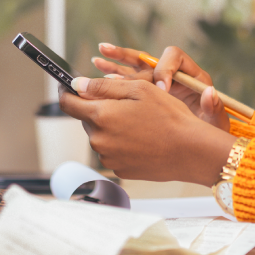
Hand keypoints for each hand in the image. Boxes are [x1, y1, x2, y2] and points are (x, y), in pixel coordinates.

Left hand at [59, 76, 235, 185]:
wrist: (190, 151)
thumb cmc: (169, 117)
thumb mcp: (139, 89)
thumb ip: (103, 87)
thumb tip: (77, 85)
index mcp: (101, 115)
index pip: (68, 103)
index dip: (65, 92)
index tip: (67, 86)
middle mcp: (99, 139)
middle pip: (86, 119)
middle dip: (98, 109)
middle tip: (126, 104)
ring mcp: (108, 157)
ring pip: (100, 135)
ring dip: (111, 126)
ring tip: (139, 123)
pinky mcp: (118, 169)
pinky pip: (111, 151)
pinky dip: (120, 143)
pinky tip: (141, 139)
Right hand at [91, 44, 228, 131]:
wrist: (202, 144)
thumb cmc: (211, 130)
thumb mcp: (215, 121)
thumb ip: (213, 108)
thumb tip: (210, 93)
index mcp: (191, 75)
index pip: (174, 57)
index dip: (166, 70)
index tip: (162, 89)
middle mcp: (172, 75)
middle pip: (147, 60)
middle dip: (127, 60)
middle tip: (109, 62)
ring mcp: (158, 83)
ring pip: (134, 66)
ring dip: (115, 61)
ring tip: (99, 55)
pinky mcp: (147, 94)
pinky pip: (129, 81)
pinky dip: (114, 76)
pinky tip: (100, 70)